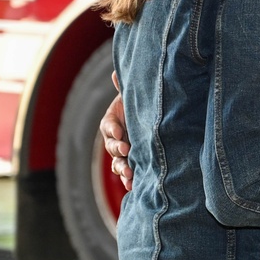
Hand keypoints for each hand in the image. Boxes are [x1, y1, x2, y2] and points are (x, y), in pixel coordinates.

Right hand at [99, 71, 132, 190]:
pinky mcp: (130, 163)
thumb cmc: (141, 106)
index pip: (108, 125)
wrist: (152, 120)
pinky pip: (126, 173)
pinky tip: (133, 186)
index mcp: (112, 121)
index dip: (113, 129)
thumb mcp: (134, 96)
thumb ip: (125, 87)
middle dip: (117, 149)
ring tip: (129, 173)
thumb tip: (116, 73)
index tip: (120, 132)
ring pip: (117, 162)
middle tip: (125, 150)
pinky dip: (128, 180)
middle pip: (111, 146)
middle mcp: (115, 138)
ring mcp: (122, 152)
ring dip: (122, 168)